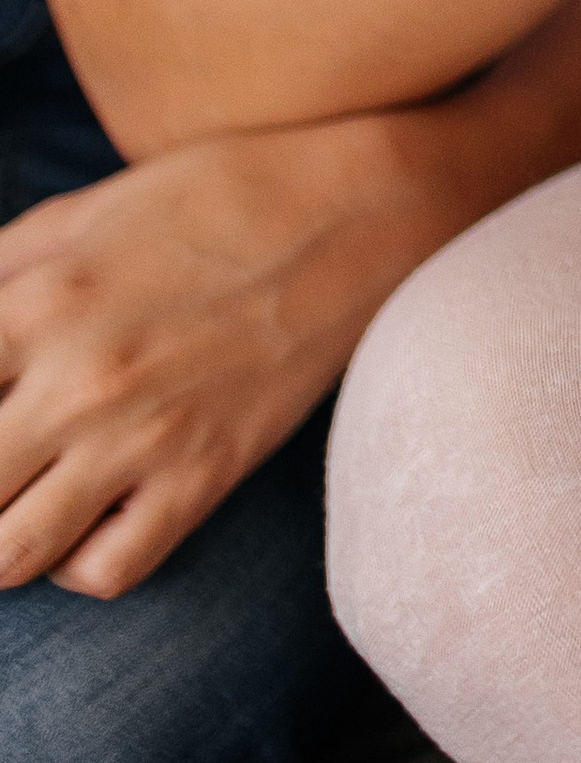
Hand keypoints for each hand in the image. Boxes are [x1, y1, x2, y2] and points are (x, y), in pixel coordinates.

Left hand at [0, 112, 467, 595]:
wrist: (363, 209)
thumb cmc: (221, 190)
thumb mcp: (86, 208)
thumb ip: (1, 269)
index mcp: (34, 300)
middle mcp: (77, 381)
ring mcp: (142, 439)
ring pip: (7, 554)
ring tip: (14, 498)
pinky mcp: (205, 477)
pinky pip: (106, 571)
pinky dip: (74, 562)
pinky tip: (79, 520)